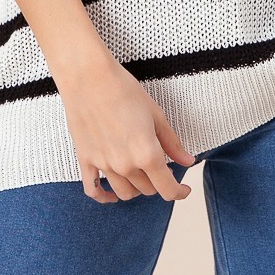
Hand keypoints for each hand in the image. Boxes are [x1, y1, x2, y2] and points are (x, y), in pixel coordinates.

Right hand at [57, 54, 196, 204]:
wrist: (89, 77)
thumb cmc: (124, 89)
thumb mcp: (156, 114)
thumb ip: (172, 143)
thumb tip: (188, 161)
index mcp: (147, 153)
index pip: (167, 188)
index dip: (179, 192)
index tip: (184, 188)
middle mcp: (126, 164)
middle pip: (147, 189)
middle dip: (158, 181)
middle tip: (162, 167)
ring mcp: (104, 164)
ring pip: (124, 193)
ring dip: (137, 188)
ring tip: (141, 174)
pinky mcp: (86, 160)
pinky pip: (93, 190)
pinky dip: (104, 197)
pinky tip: (111, 194)